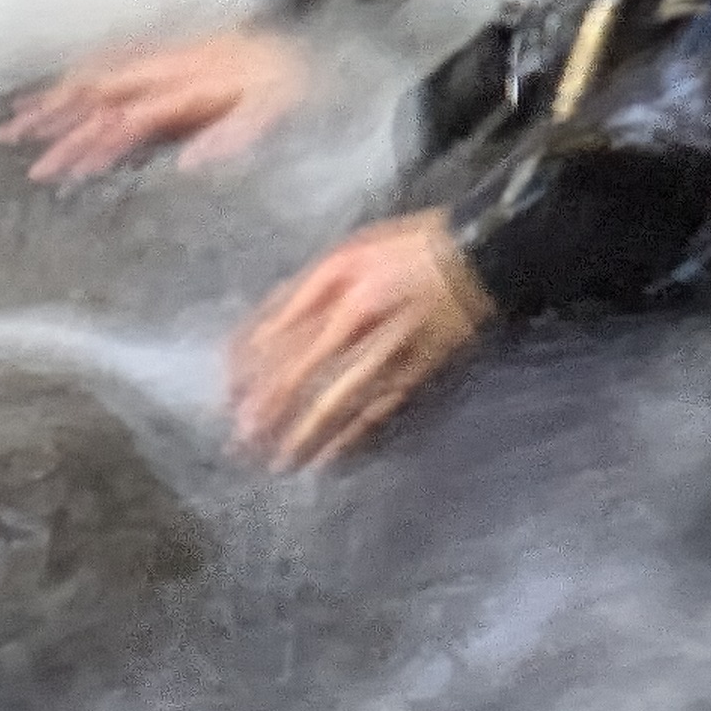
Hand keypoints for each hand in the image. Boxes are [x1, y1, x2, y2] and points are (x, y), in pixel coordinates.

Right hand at [0, 24, 311, 184]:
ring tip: (16, 120)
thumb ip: (231, 136)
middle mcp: (165, 69)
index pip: (124, 119)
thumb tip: (187, 166)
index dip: (89, 143)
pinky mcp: (165, 55)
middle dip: (53, 117)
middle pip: (97, 92)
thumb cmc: (285, 82)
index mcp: (185, 86)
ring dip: (57, 96)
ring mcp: (161, 59)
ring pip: (96, 74)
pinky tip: (60, 89)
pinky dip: (79, 73)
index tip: (57, 168)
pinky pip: (111, 60)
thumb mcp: (272, 111)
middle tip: (11, 141)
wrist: (297, 38)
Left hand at [228, 213, 493, 468]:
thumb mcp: (350, 250)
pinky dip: (352, 440)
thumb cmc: (409, 248)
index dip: (248, 368)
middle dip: (267, 411)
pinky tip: (330, 461)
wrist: (482, 255)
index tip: (227, 394)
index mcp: (336, 282)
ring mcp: (390, 349)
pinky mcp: (419, 373)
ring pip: (337, 402)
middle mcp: (357, 318)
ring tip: (279, 463)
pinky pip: (378, 412)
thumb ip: (306, 287)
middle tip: (241, 440)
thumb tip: (261, 328)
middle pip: (300, 374)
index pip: (277, 332)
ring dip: (304, 436)